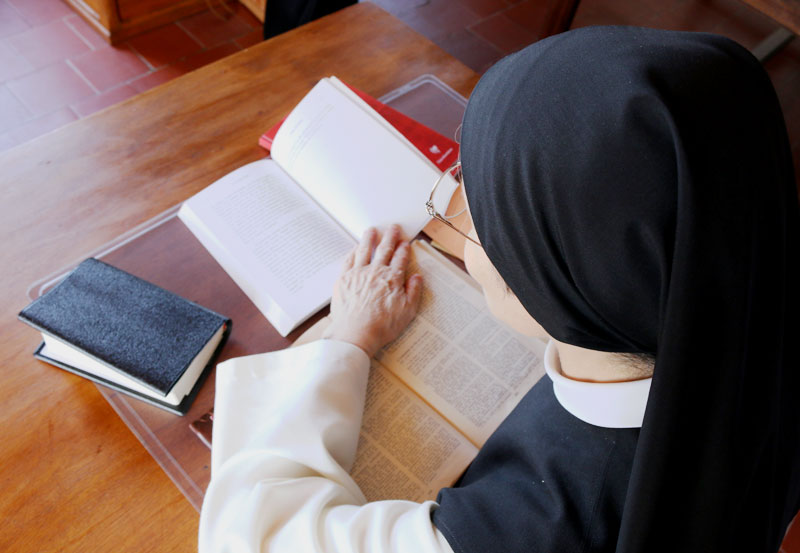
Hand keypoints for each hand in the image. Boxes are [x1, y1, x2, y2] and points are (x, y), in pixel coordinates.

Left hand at [322, 225, 422, 357]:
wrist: (355, 334)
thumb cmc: (382, 326)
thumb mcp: (407, 312)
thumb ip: (414, 292)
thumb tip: (417, 277)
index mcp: (393, 279)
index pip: (400, 259)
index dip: (404, 249)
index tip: (405, 242)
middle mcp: (376, 272)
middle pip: (385, 249)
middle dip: (391, 237)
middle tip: (393, 227)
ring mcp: (358, 273)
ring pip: (365, 250)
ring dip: (370, 238)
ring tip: (372, 230)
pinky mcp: (344, 279)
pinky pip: (349, 260)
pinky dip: (353, 251)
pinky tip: (355, 248)